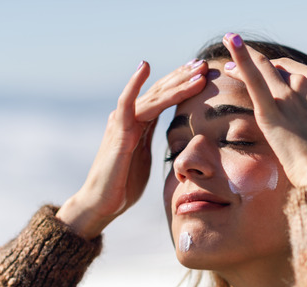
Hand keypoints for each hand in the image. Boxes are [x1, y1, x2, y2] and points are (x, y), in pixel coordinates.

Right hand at [57, 59, 207, 238]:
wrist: (102, 203)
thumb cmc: (123, 185)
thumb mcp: (144, 158)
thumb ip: (152, 142)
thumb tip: (171, 140)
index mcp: (139, 123)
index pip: (164, 97)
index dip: (183, 84)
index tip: (203, 73)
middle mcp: (130, 117)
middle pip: (160, 91)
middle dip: (183, 76)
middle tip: (204, 63)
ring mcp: (122, 122)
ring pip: (153, 96)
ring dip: (176, 82)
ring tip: (196, 70)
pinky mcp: (118, 132)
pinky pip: (127, 103)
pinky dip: (135, 84)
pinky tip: (145, 67)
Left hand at [220, 33, 306, 185]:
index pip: (295, 70)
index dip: (279, 70)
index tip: (267, 73)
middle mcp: (305, 84)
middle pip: (276, 69)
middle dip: (259, 66)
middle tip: (236, 67)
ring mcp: (287, 96)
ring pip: (262, 69)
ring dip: (242, 58)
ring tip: (227, 57)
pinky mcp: (270, 111)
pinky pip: (253, 79)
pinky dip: (241, 58)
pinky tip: (231, 41)